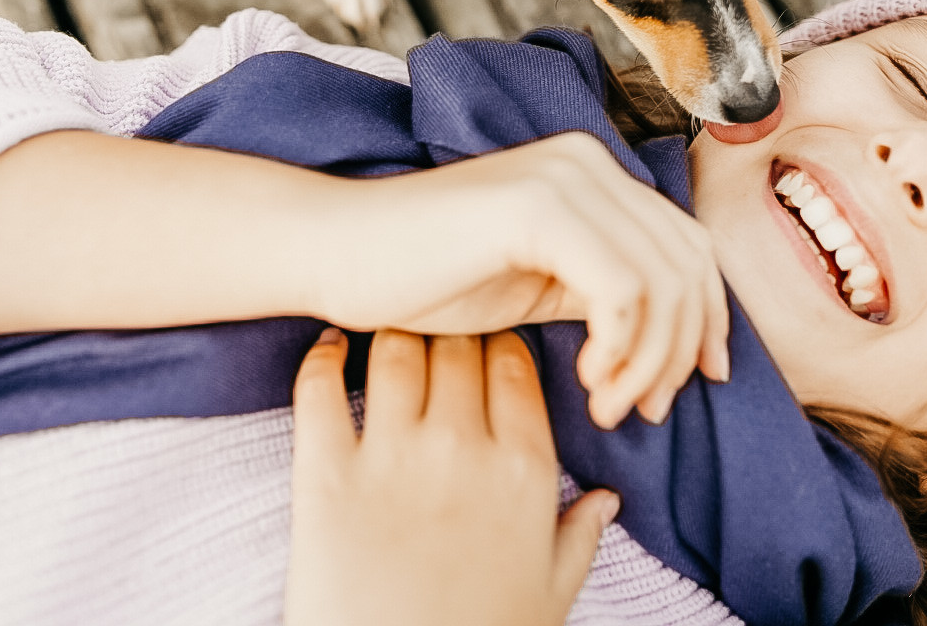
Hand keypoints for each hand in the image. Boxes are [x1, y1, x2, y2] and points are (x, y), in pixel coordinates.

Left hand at [284, 328, 617, 625]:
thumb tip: (609, 498)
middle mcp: (461, 448)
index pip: (515, 363)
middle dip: (448, 332)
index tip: (483, 349)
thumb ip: (579, 536)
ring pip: (395, 348)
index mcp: (523, 471)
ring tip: (385, 338)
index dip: (498, 346)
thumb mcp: (549, 595)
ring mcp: (391, 457)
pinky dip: (320, 356)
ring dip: (392, 335)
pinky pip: (317, 386)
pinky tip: (327, 347)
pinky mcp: (325, 474)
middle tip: (433, 334)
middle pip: (457, 344)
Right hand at [311, 132, 729, 425]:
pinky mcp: (537, 208)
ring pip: (663, 281)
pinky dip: (620, 347)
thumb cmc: (422, 277)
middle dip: (681, 349)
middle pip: (688, 263)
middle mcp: (587, 162)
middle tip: (645, 409)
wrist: (335, 252)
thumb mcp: (536, 285)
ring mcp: (564, 177)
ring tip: (609, 405)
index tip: (700, 379)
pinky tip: (586, 380)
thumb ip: (604, 292)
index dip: (710, 316)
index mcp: (592, 173)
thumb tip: (678, 339)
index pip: (689, 244)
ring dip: (649, 360)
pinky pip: (621, 289)